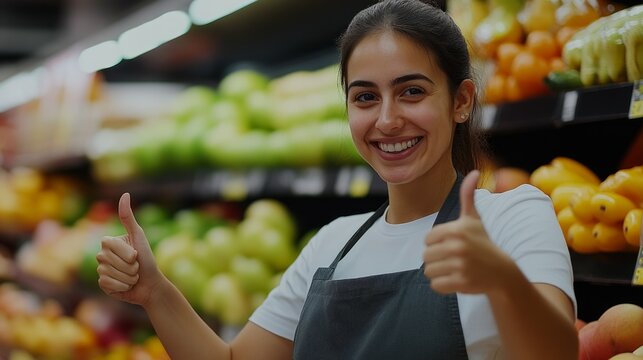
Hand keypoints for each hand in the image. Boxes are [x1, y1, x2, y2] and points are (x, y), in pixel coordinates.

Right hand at [96, 193, 164, 305]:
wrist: (151, 284)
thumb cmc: (147, 259)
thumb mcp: (138, 236)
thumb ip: (128, 217)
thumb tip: (125, 194)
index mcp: (109, 242)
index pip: (108, 244)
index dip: (126, 252)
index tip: (136, 254)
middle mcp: (102, 255)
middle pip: (107, 260)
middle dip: (129, 266)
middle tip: (136, 267)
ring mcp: (101, 270)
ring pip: (107, 272)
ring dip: (127, 277)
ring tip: (133, 277)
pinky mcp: (102, 285)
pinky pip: (107, 284)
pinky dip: (122, 286)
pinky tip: (126, 286)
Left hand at [423, 170, 514, 294]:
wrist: (502, 272)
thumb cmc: (483, 243)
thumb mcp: (474, 219)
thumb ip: (468, 196)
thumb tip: (475, 172)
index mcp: (456, 229)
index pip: (427, 239)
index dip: (437, 244)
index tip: (453, 245)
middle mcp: (458, 246)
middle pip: (425, 256)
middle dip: (437, 260)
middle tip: (455, 259)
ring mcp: (460, 265)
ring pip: (428, 272)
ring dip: (439, 273)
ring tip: (456, 269)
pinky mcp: (461, 283)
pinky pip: (436, 286)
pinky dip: (443, 285)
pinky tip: (457, 279)